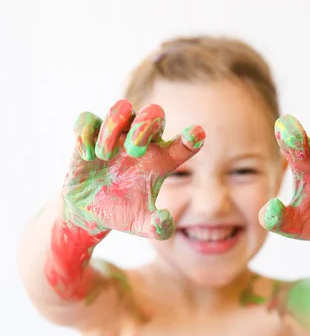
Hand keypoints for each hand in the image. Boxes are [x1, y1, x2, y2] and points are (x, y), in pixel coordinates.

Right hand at [62, 100, 204, 238]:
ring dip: (114, 126)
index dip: (192, 138)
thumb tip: (165, 221)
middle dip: (145, 125)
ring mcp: (115, 136)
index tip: (196, 136)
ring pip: (121, 108)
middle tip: (134, 151)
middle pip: (154, 114)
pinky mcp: (89, 136)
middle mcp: (140, 142)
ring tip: (104, 155)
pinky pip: (88, 119)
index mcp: (160, 161)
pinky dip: (86, 133)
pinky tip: (86, 156)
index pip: (183, 144)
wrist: (89, 212)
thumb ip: (158, 227)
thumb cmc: (123, 213)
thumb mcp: (142, 225)